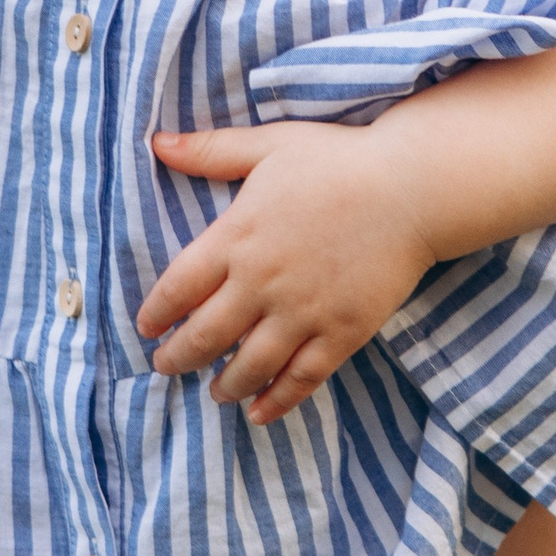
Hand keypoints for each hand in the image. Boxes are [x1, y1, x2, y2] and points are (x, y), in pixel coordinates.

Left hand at [139, 122, 436, 425]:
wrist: (410, 189)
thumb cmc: (337, 160)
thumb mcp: (269, 145)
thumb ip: (211, 150)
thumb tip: (158, 143)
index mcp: (239, 237)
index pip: (180, 287)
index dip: (157, 312)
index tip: (145, 326)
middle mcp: (262, 282)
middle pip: (205, 336)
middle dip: (178, 358)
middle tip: (165, 366)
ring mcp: (302, 313)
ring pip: (248, 366)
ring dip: (223, 385)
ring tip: (214, 390)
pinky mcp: (340, 334)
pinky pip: (300, 380)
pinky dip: (275, 401)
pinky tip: (260, 412)